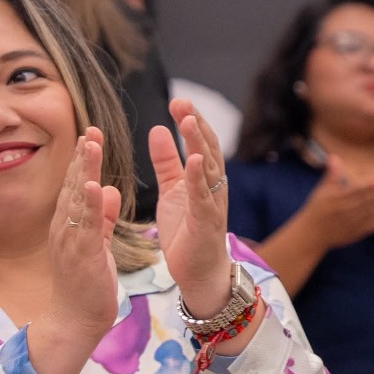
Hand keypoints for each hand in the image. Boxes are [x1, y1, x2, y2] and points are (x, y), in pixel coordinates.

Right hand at [29, 128, 122, 373]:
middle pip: (74, 186)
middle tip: (90, 129)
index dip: (84, 160)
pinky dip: (91, 205)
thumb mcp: (97, 243)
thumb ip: (103, 217)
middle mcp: (65, 228)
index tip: (91, 134)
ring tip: (91, 145)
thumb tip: (110, 189)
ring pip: (77, 200)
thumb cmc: (86, 283)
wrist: (76, 320)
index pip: (78, 186)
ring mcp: (70, 241)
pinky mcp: (80, 256)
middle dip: (82, 157)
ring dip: (84, 172)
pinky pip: (85, 227)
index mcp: (70, 224)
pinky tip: (96, 185)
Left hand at [150, 99, 235, 314]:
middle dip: (196, 124)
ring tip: (189, 121)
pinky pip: (203, 196)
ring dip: (199, 143)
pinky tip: (195, 160)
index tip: (178, 101)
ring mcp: (212, 203)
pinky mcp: (206, 222)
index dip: (190, 121)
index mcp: (203, 178)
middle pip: (207, 149)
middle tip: (183, 101)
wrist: (199, 272)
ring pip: (208, 168)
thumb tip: (160, 129)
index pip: (200, 143)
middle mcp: (213, 187)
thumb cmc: (187, 231)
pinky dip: (199, 178)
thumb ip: (167, 161)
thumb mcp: (172, 190)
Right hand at [294, 154, 373, 247]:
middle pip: (362, 202)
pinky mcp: (350, 235)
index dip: (368, 185)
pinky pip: (365, 228)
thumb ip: (331, 175)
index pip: (354, 190)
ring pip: (365, 215)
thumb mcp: (321, 191)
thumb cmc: (316, 208)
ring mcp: (346, 224)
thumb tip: (334, 156)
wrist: (310, 234)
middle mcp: (341, 212)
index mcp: (334, 199)